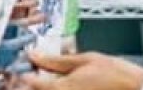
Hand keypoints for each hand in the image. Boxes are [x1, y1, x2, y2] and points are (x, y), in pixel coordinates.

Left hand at [17, 52, 142, 89]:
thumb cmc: (118, 76)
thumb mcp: (86, 59)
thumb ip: (57, 60)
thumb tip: (36, 56)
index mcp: (61, 88)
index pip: (30, 83)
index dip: (24, 72)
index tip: (25, 66)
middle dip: (32, 83)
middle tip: (35, 72)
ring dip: (46, 87)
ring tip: (52, 78)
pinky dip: (60, 89)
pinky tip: (69, 84)